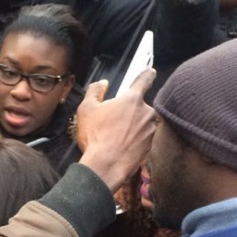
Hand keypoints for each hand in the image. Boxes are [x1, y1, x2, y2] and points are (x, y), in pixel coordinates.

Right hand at [77, 70, 156, 191]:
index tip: (150, 71)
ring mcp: (150, 130)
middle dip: (130, 111)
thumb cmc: (96, 136)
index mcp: (132, 99)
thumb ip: (95, 91)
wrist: (106, 166)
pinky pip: (143, 138)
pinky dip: (134, 140)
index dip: (147, 73)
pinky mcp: (151, 146)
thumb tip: (103, 84)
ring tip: (115, 137)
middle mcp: (146, 112)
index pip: (144, 80)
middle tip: (114, 121)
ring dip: (133, 126)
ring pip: (142, 122)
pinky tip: (121, 146)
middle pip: (140, 106)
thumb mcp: (86, 109)